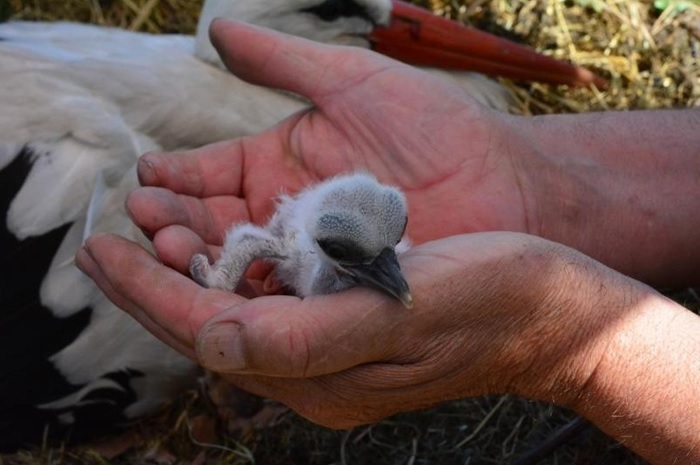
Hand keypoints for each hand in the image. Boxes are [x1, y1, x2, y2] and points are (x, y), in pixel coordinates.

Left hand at [75, 231, 614, 424]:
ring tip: (151, 240)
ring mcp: (331, 358)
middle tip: (107, 244)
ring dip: (189, 281)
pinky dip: (236, 279)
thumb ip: (301, 337)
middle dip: (154, 288)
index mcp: (318, 378)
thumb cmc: (483, 301)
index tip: (101, 249)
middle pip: (210, 332)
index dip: (147, 291)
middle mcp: (314, 377)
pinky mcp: (348, 333)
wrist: (544, 313)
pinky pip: (272, 310)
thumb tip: (210, 339)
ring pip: (236, 320)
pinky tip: (222, 253)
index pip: (207, 334)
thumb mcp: (395, 314)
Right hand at [126, 19, 530, 273]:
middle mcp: (280, 213)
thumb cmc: (435, 128)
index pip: (205, 174)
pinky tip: (224, 297)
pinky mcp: (331, 292)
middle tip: (150, 227)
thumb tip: (216, 30)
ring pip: (238, 265)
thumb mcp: (353, 82)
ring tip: (171, 256)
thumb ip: (284, 62)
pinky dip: (250, 298)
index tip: (146, 181)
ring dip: (202, 262)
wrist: (504, 185)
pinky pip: (281, 299)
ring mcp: (304, 256)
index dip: (173, 179)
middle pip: (209, 224)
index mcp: (274, 165)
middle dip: (175, 224)